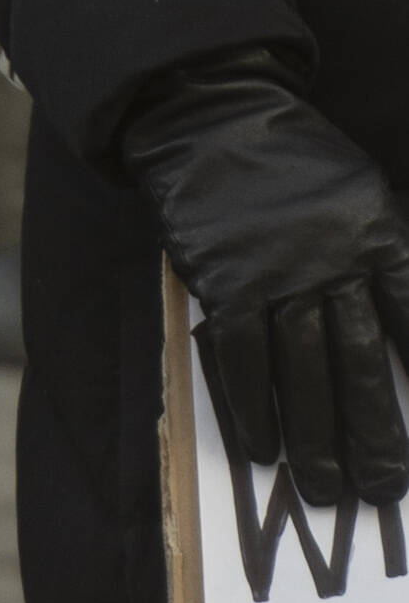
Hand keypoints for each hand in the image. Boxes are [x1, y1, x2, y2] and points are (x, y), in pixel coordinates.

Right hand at [119, 47, 408, 504]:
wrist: (212, 114)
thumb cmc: (297, 159)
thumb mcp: (364, 193)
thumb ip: (388, 256)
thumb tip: (404, 326)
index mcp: (375, 232)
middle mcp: (329, 258)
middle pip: (359, 362)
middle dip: (376, 434)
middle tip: (384, 487)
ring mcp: (273, 271)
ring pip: (301, 371)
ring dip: (316, 439)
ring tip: (329, 489)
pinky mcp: (223, 278)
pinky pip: (240, 355)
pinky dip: (251, 405)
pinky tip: (263, 447)